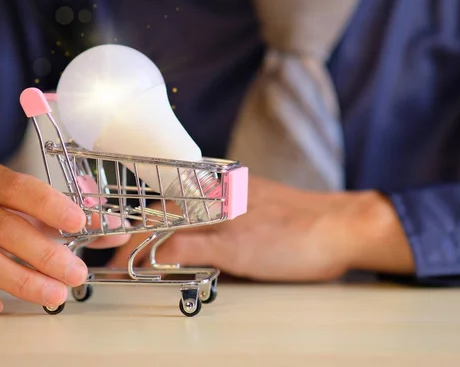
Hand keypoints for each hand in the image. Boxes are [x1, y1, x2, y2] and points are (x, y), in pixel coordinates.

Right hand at [0, 163, 115, 315]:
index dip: (49, 205)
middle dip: (46, 254)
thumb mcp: (18, 200)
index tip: (77, 222)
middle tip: (76, 273)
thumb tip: (111, 230)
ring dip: (22, 281)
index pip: (18, 189)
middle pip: (5, 229)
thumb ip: (64, 215)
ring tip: (56, 294)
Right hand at [106, 176, 414, 281]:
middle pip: (167, 217)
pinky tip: (193, 252)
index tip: (117, 265)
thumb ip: (190, 247)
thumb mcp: (236, 249)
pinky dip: (194, 240)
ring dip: (167, 241)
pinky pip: (209, 224)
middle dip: (144, 241)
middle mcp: (218, 192)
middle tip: (129, 266)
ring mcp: (234, 202)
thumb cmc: (296, 235)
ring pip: (187, 220)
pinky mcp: (249, 212)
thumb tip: (150, 253)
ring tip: (151, 262)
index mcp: (210, 193)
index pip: (155, 218)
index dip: (131, 243)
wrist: (342, 230)